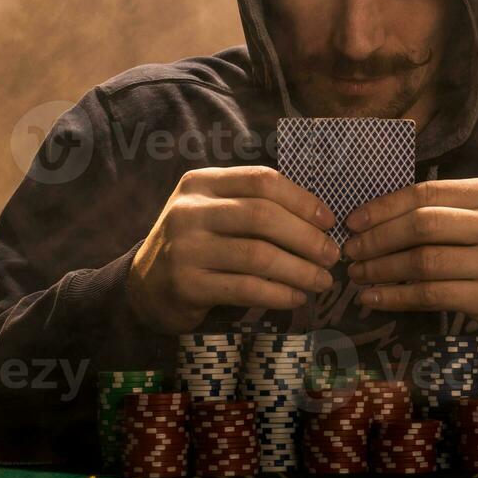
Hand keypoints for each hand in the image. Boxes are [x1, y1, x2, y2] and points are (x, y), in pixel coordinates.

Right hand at [127, 167, 338, 333]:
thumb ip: (254, 205)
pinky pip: (246, 288)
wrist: (145, 286)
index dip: (302, 200)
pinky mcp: (187, 285)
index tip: (329, 221)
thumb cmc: (197, 245)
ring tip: (322, 280)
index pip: (262, 180)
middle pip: (263, 216)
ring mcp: (185, 248)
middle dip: (307, 237)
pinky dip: (279, 294)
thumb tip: (320, 218)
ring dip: (299, 270)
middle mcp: (189, 210)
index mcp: (201, 182)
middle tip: (332, 256)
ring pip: (258, 255)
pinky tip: (297, 297)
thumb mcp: (215, 211)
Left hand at [342, 179, 477, 341]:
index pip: (427, 193)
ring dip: (382, 269)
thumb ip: (444, 211)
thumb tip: (374, 217)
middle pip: (424, 225)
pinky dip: (397, 296)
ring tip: (358, 275)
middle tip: (351, 251)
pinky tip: (375, 299)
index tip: (353, 221)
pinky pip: (433, 294)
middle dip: (378, 238)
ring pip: (425, 261)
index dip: (384, 207)